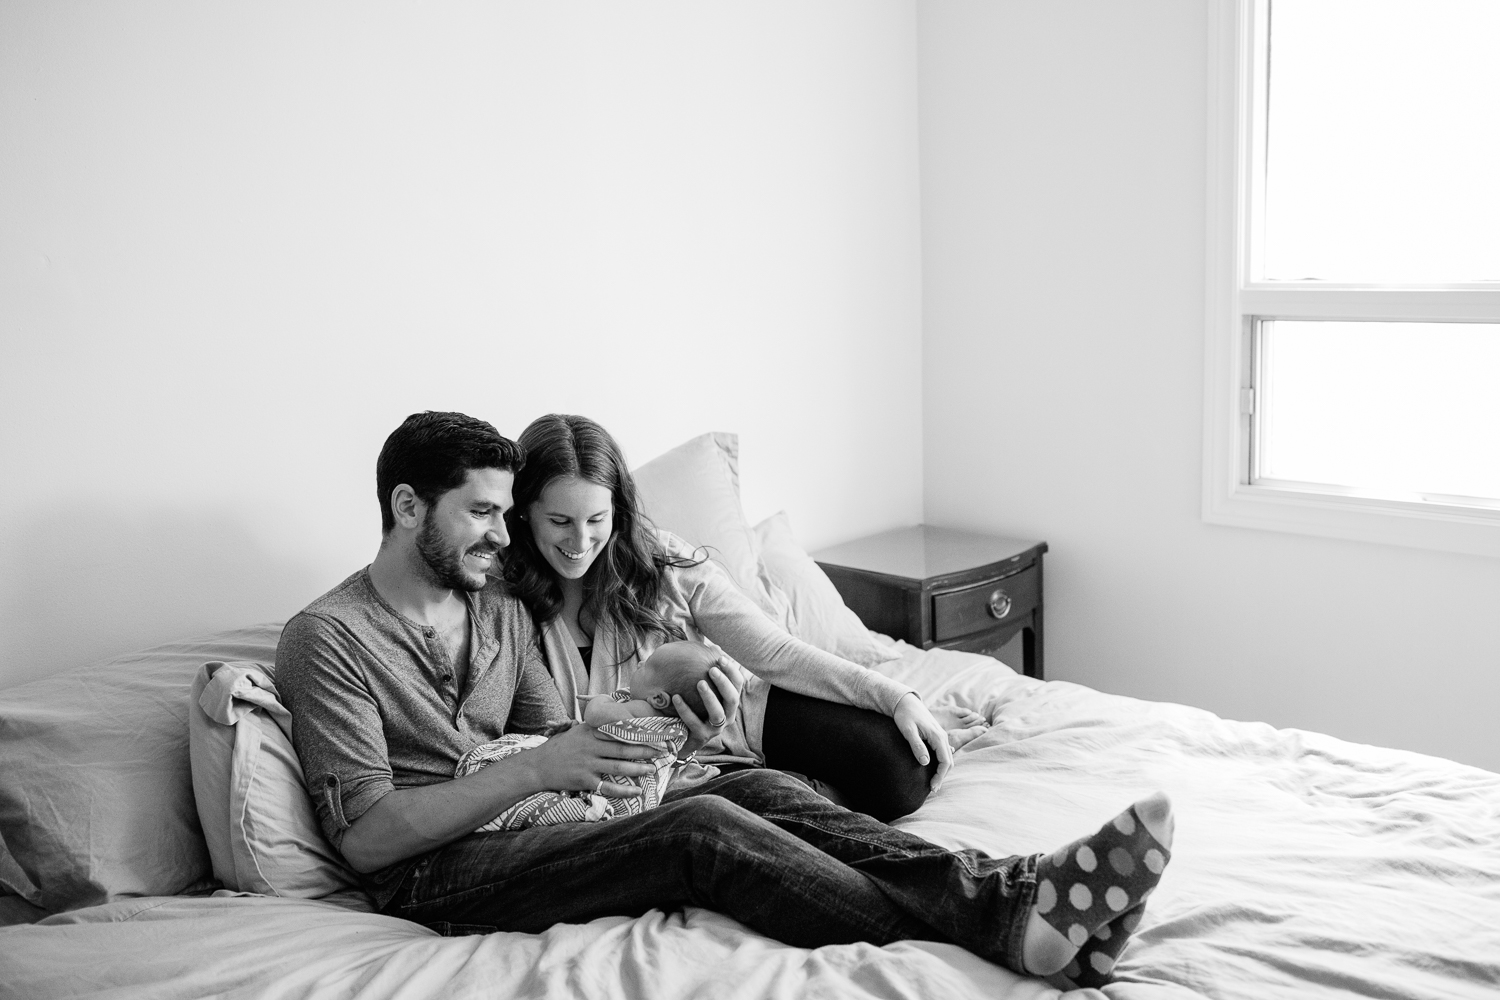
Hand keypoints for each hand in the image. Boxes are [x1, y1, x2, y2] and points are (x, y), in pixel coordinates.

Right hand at [523, 721, 661, 797]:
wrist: (537, 766)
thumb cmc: (559, 748)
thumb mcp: (576, 731)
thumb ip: (595, 728)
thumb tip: (616, 723)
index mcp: (591, 732)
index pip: (620, 731)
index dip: (639, 734)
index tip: (656, 734)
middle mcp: (591, 746)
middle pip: (623, 748)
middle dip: (645, 750)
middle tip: (662, 751)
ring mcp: (587, 764)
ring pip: (618, 767)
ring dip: (638, 769)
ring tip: (653, 769)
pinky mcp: (584, 780)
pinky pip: (607, 786)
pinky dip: (624, 790)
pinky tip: (637, 791)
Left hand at [674, 657, 744, 754]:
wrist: (682, 739)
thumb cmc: (694, 708)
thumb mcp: (701, 690)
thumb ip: (705, 672)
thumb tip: (709, 646)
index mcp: (729, 703)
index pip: (738, 685)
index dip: (731, 671)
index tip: (720, 657)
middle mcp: (727, 716)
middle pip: (732, 698)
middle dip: (724, 683)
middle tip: (712, 669)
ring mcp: (715, 729)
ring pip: (718, 713)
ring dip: (710, 697)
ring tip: (699, 683)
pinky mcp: (701, 737)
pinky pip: (694, 723)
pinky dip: (685, 709)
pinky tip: (675, 697)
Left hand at [892, 692, 953, 791]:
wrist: (905, 702)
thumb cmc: (905, 715)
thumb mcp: (908, 730)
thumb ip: (916, 746)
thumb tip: (925, 762)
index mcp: (938, 736)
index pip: (945, 761)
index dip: (940, 776)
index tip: (932, 787)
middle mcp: (942, 737)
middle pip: (949, 761)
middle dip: (942, 776)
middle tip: (932, 789)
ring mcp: (940, 736)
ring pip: (946, 757)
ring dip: (942, 771)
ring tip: (932, 783)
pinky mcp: (936, 737)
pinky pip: (942, 753)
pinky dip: (940, 764)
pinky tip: (933, 771)